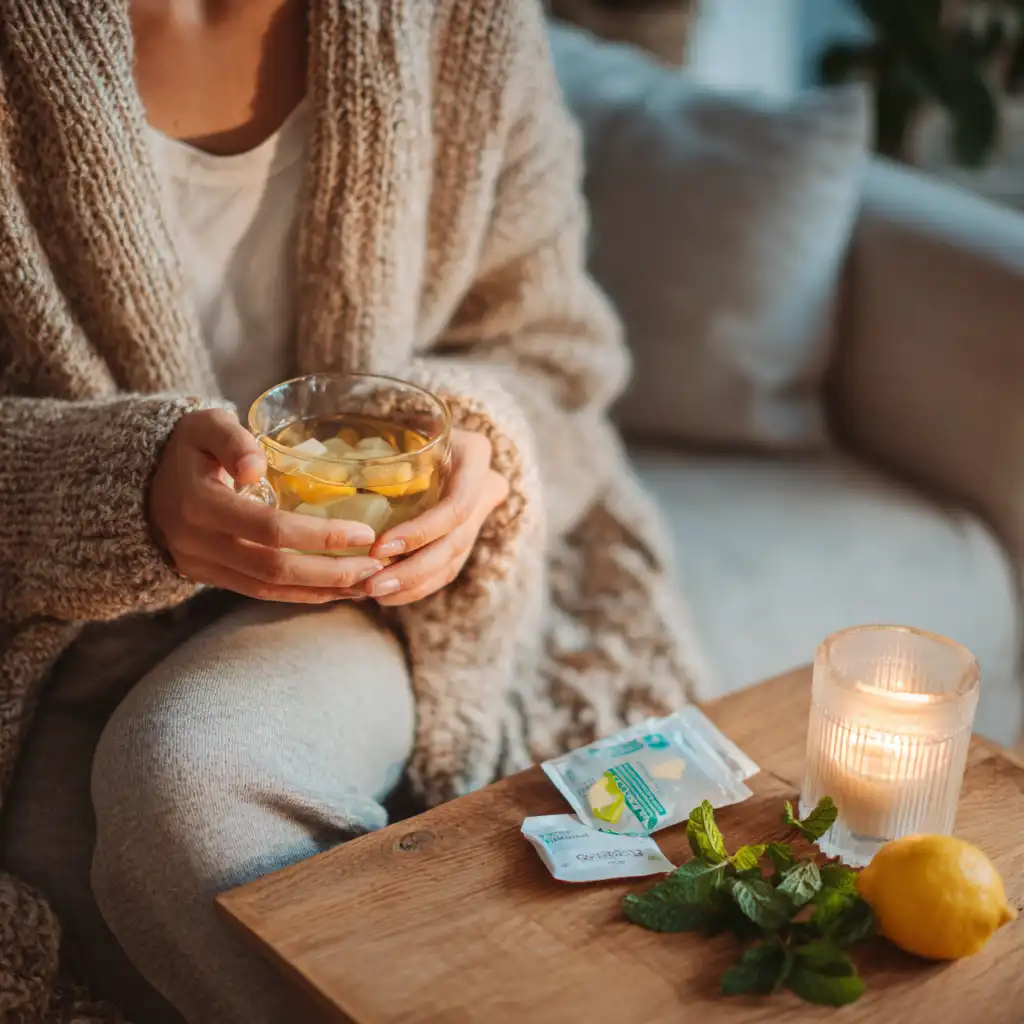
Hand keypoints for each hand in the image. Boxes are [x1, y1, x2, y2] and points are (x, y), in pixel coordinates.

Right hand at [149, 409, 383, 602]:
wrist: (143, 482)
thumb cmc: (188, 446)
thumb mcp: (204, 425)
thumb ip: (231, 439)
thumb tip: (255, 466)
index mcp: (199, 504)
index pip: (270, 529)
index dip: (320, 535)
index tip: (365, 533)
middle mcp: (198, 543)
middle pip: (275, 568)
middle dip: (331, 571)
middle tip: (378, 565)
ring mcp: (203, 566)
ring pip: (270, 589)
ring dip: (322, 590)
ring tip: (368, 582)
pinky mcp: (211, 578)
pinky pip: (261, 593)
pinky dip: (302, 594)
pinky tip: (338, 589)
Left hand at [362, 429, 509, 606]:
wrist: (436, 429)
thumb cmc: (406, 420)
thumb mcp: (396, 422)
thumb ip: (374, 444)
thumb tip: (316, 471)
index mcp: (475, 455)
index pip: (457, 506)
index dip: (420, 533)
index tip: (379, 547)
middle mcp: (485, 487)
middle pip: (456, 542)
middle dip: (414, 570)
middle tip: (373, 584)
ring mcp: (480, 514)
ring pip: (452, 562)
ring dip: (413, 584)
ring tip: (374, 592)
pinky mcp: (466, 535)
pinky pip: (446, 568)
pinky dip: (416, 585)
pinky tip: (386, 595)